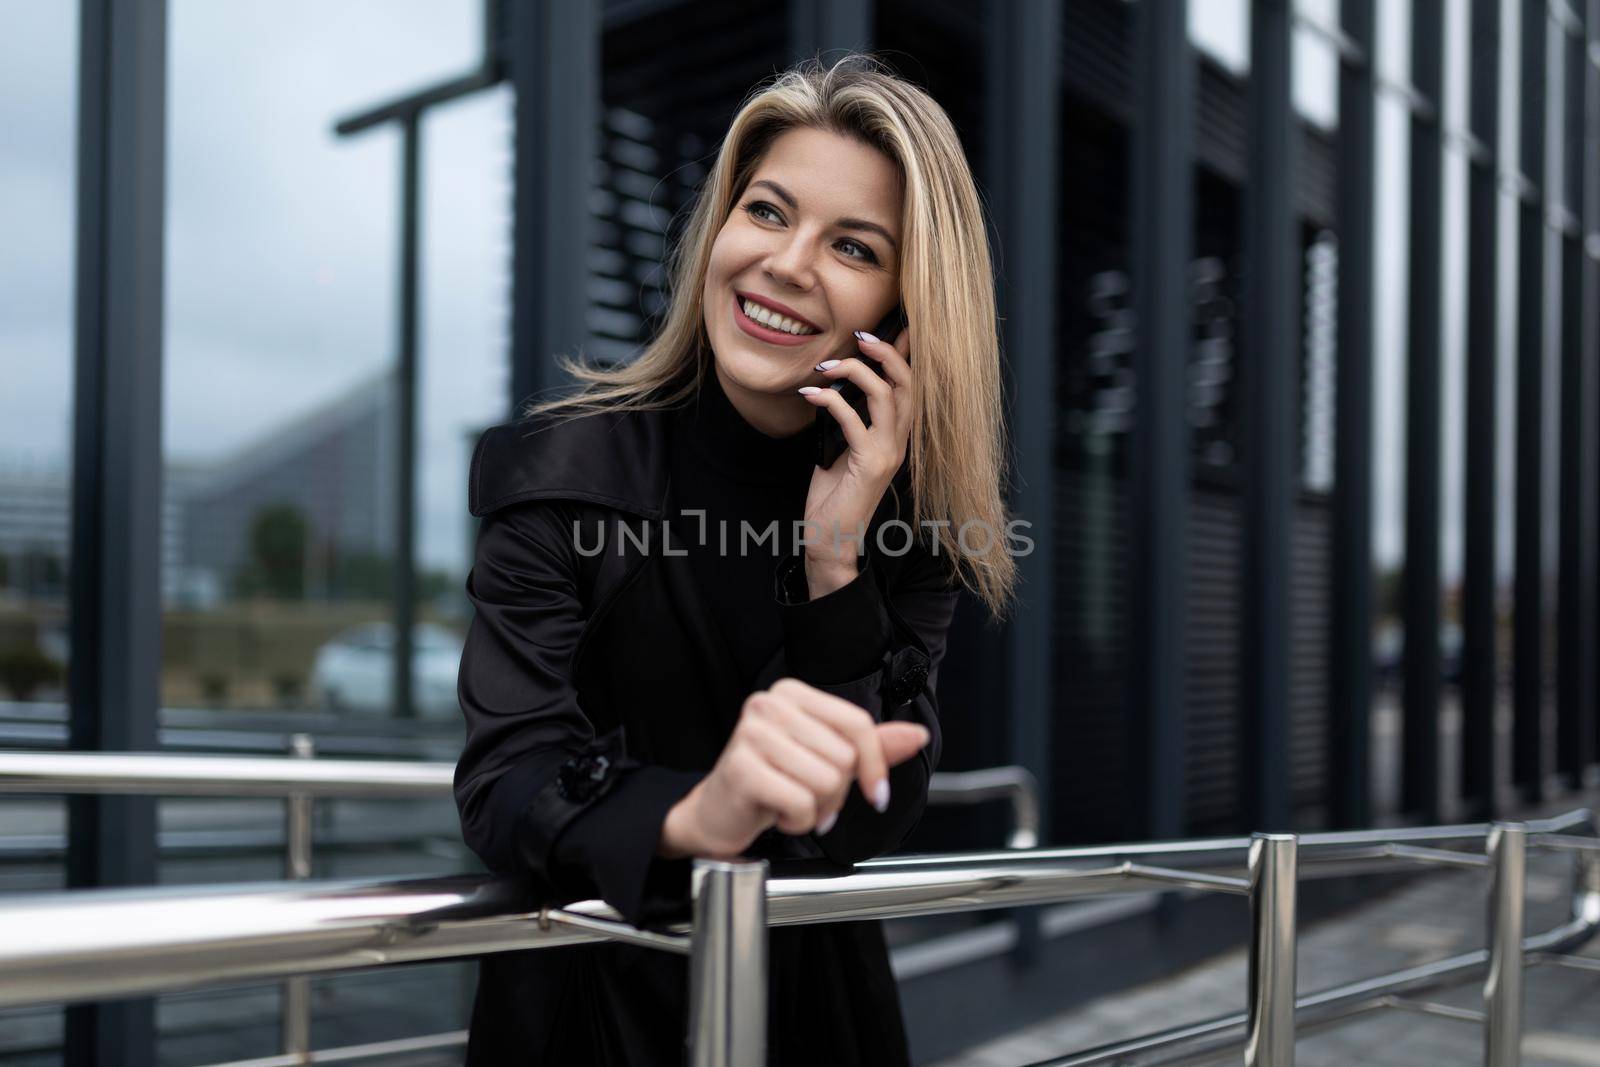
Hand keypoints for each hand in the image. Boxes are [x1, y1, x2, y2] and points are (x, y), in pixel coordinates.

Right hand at [657, 677, 930, 859]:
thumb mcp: (825, 759)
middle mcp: (769, 704)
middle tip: (808, 797)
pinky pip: (801, 803)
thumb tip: (917, 735)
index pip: (856, 724)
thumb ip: (870, 747)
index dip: (874, 765)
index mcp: (793, 693)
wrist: (720, 813)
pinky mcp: (742, 768)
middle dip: (836, 792)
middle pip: (843, 757)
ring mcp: (752, 733)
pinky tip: (777, 814)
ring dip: (817, 809)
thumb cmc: (773, 782)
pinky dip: (799, 821)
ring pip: (826, 781)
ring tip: (792, 804)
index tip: (876, 793)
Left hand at [796, 323, 914, 591]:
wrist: (831, 539)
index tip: (894, 326)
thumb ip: (846, 421)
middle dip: (887, 353)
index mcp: (895, 436)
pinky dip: (830, 400)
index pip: (910, 386)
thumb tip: (835, 387)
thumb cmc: (833, 497)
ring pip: (886, 395)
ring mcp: (888, 453)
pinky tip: (810, 395)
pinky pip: (853, 420)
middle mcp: (899, 441)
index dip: (905, 354)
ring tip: (827, 365)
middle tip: (861, 335)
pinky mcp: (869, 464)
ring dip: (856, 371)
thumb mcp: (840, 449)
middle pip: (907, 383)